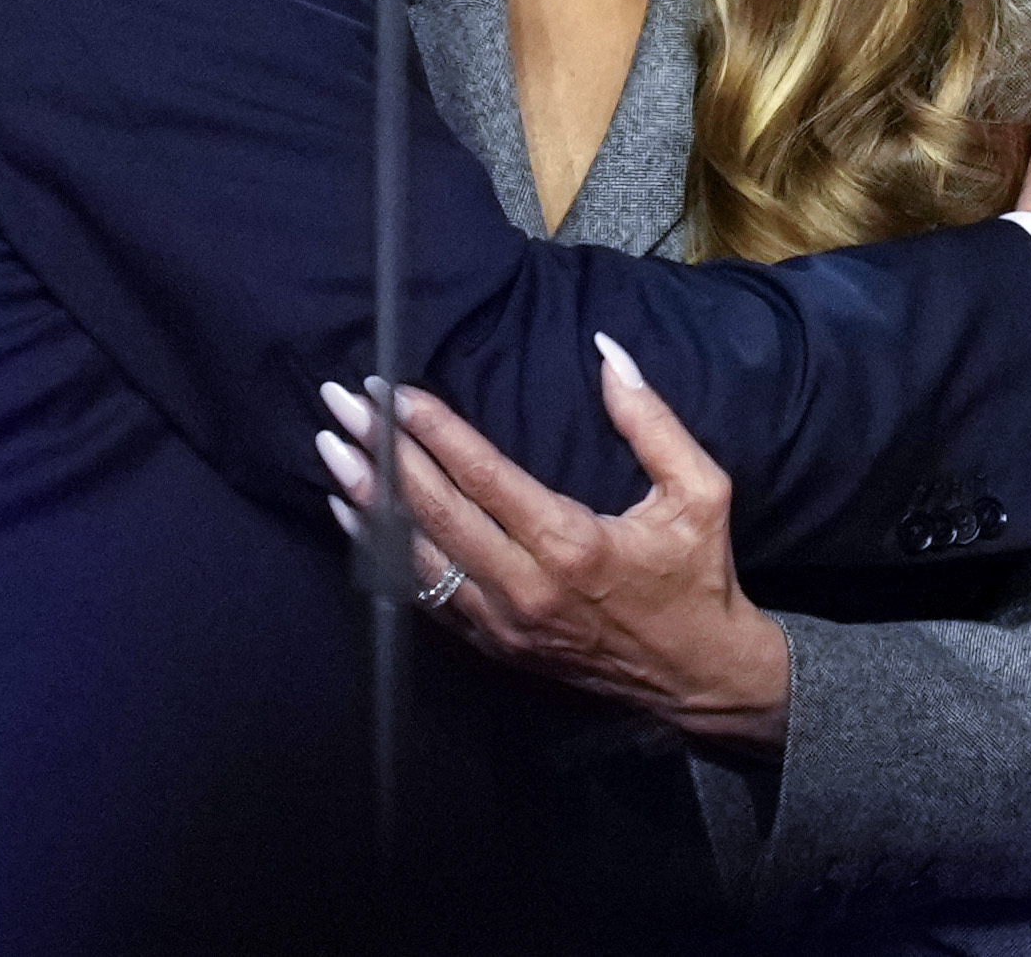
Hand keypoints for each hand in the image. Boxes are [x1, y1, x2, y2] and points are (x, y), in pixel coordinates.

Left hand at [311, 340, 789, 749]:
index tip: (392, 391)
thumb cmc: (698, 578)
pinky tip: (353, 518)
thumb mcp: (700, 491)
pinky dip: (383, 555)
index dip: (432, 430)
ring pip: (416, 560)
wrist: (699, 679)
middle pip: (434, 514)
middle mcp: (526, 588)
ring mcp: (502, 624)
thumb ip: (651, 421)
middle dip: (382, 455)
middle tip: (340, 408)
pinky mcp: (493, 647)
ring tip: (330, 454)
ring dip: (368, 505)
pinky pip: (422, 598)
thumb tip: (607, 350)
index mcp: (572, 545)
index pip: (483, 476)